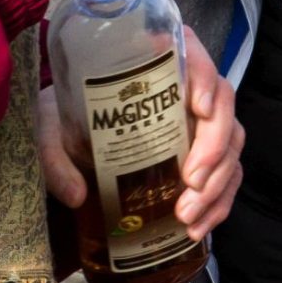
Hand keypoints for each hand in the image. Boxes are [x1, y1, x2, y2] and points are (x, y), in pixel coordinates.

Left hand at [36, 31, 244, 234]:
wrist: (68, 136)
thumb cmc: (64, 117)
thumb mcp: (50, 126)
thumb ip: (56, 155)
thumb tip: (76, 194)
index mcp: (151, 63)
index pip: (191, 53)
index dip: (203, 76)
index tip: (199, 108)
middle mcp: (184, 88)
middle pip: (222, 104)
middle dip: (213, 146)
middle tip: (190, 182)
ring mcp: (198, 123)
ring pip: (231, 143)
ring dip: (217, 183)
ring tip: (187, 217)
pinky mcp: (203, 156)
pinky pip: (227, 176)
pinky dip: (218, 204)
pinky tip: (197, 229)